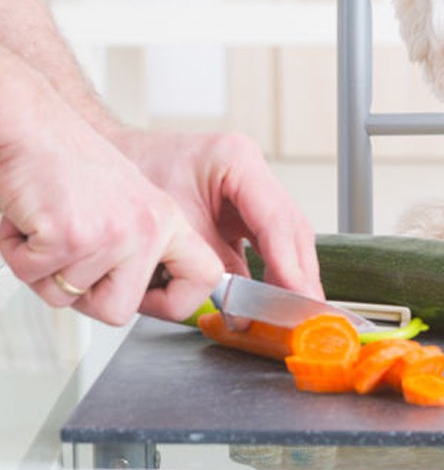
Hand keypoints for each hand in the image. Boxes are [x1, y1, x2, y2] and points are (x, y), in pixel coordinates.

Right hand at [0, 89, 223, 324]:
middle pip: (118, 311)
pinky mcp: (73, 234)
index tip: (153, 301)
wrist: (32, 126)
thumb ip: (139, 249)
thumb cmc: (68, 167)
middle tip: (66, 255)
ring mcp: (114, 232)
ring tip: (46, 224)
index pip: (205, 276)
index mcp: (167, 221)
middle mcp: (149, 227)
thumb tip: (144, 299)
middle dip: (81, 296)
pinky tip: (28, 219)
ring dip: (42, 269)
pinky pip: (34, 277)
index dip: (177, 302)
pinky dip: (17, 254)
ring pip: (67, 297)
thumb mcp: (126, 204)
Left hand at [109, 130, 323, 298]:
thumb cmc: (133, 177)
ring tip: (296, 309)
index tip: (297, 294)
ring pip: (289, 238)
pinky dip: (274, 271)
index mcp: (237, 160)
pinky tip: (277, 296)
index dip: (287, 262)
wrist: (111, 162)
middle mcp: (252, 173)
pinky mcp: (245, 213)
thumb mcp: (171, 222)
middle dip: (300, 273)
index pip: (275, 220)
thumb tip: (238, 303)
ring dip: (292, 275)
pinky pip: (270, 245)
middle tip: (307, 310)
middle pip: (292, 229)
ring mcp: (253, 192)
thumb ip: (209, 261)